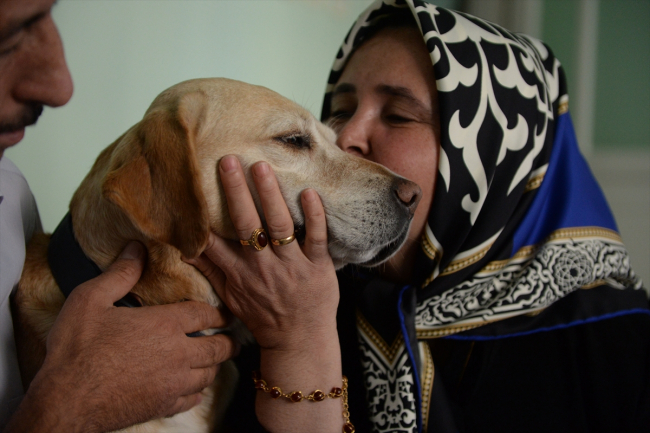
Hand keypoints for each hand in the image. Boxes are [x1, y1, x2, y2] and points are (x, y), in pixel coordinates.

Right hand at [6, 241, 235, 432]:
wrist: (66, 401)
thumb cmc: (76, 349)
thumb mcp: (91, 299)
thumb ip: (120, 274)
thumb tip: (137, 248)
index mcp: (164, 324)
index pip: (205, 314)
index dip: (219, 313)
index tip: (226, 313)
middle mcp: (177, 353)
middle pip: (218, 347)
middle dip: (228, 341)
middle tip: (231, 338)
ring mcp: (173, 383)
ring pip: (209, 374)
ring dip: (214, 365)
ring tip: (213, 360)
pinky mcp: (163, 406)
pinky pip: (193, 400)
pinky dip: (197, 393)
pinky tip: (193, 389)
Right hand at [187, 155, 339, 351]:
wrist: (299, 341)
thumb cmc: (264, 317)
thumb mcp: (231, 298)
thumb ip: (211, 271)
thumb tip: (186, 248)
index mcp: (240, 274)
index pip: (216, 240)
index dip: (204, 214)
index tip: (194, 186)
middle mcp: (263, 267)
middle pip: (247, 225)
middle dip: (236, 192)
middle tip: (229, 160)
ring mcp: (292, 266)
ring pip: (279, 226)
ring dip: (271, 195)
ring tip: (262, 167)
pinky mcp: (318, 267)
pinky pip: (317, 238)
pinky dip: (314, 216)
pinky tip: (309, 192)